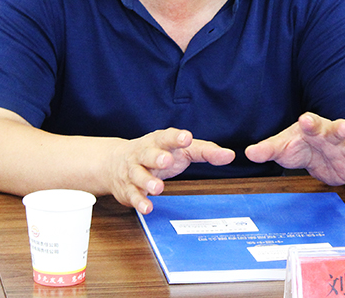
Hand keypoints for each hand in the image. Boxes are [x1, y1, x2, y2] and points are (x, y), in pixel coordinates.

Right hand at [107, 128, 234, 214]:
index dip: (176, 137)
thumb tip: (230, 155)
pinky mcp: (127, 189)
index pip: (166, 136)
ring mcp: (133, 171)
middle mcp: (143, 154)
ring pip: (138, 175)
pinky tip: (147, 207)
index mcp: (158, 141)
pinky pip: (132, 195)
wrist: (115, 162)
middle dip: (157, 157)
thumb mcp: (181, 149)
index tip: (186, 138)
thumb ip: (205, 151)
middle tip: (166, 160)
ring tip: (158, 188)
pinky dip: (139, 201)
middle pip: (148, 153)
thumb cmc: (156, 153)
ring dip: (147, 181)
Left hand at [244, 112, 344, 185]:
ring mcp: (343, 151)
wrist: (322, 151)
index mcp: (313, 128)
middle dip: (341, 129)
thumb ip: (268, 149)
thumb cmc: (302, 144)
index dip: (309, 122)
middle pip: (336, 131)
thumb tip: (249, 153)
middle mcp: (330, 137)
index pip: (310, 123)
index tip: (305, 120)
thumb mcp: (283, 146)